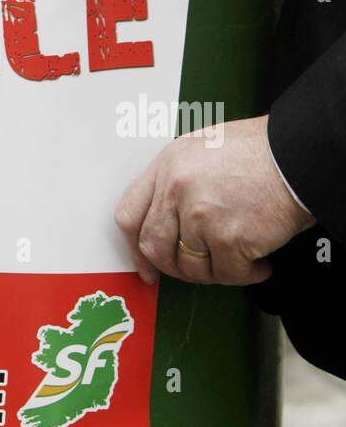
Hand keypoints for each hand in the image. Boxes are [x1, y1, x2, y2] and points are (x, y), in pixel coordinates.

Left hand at [115, 115, 314, 286]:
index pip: (129, 215)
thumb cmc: (258, 152)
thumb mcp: (200, 151)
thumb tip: (167, 219)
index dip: (135, 248)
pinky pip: (226, 274)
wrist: (296, 156)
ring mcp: (199, 214)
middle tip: (194, 270)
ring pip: (190, 266)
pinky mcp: (228, 238)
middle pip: (154, 247)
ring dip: (213, 271)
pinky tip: (258, 263)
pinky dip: (245, 275)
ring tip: (234, 259)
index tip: (145, 266)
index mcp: (166, 165)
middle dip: (173, 268)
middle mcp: (176, 189)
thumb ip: (176, 182)